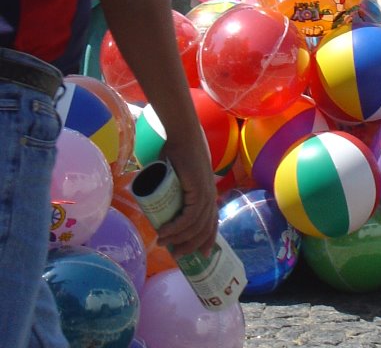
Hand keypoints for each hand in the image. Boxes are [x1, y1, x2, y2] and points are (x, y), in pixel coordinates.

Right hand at [156, 132, 217, 256]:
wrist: (182, 137)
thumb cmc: (177, 154)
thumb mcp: (177, 178)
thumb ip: (172, 190)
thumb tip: (157, 204)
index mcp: (209, 194)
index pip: (212, 222)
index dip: (209, 239)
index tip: (202, 255)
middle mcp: (211, 196)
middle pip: (204, 229)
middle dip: (190, 245)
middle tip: (175, 253)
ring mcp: (206, 193)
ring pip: (195, 226)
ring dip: (178, 238)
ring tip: (163, 242)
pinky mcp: (199, 191)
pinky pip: (189, 217)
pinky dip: (177, 228)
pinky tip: (165, 233)